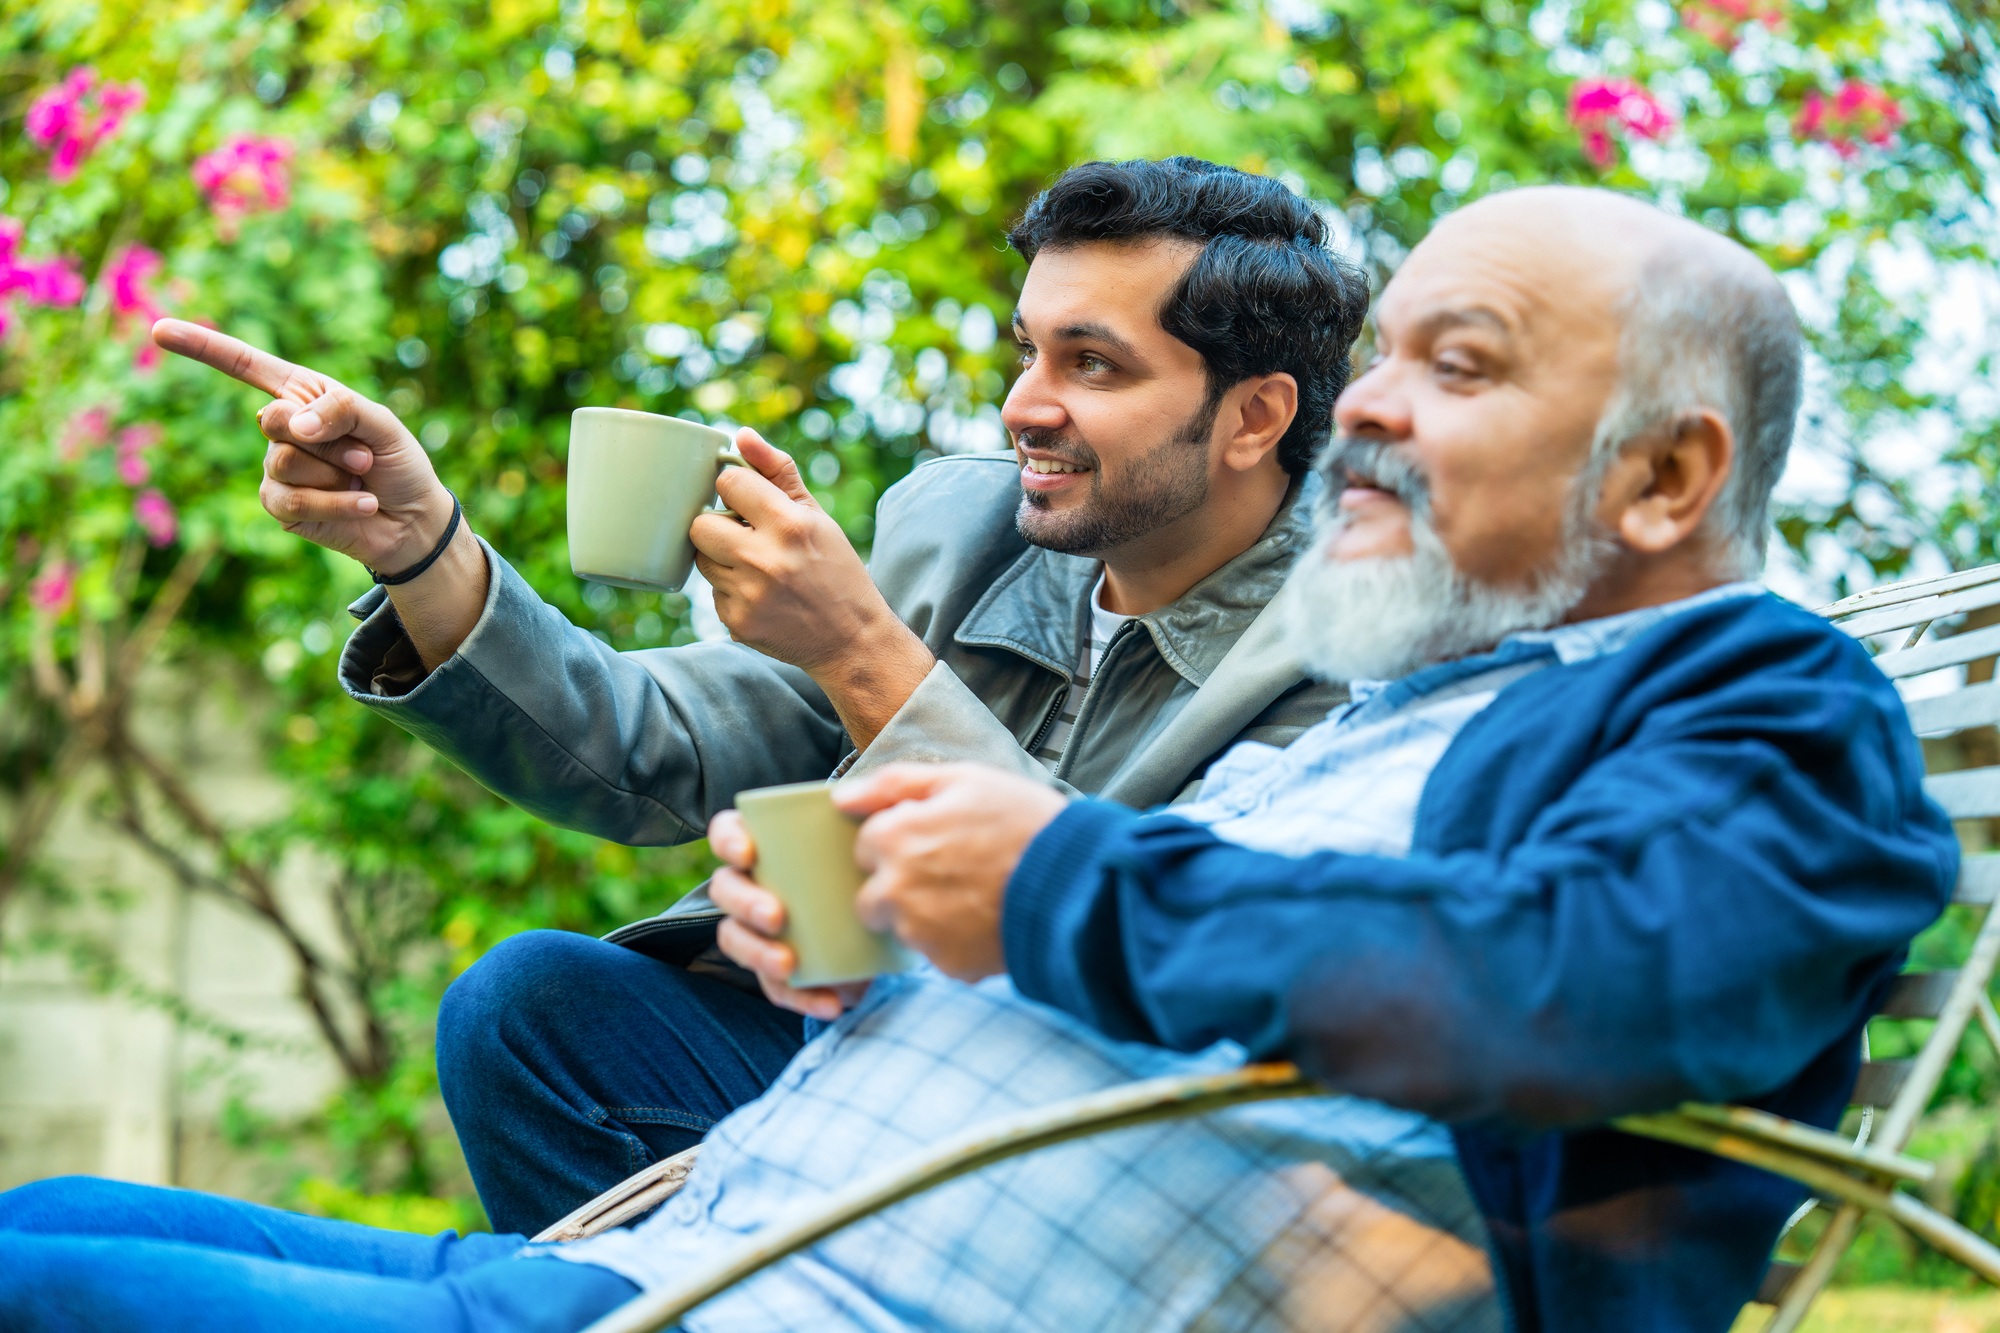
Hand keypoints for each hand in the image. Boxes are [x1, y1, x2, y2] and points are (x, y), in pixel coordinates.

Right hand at [151, 319, 453, 573]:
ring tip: (362, 478)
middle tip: (364, 455)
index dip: (202, 347)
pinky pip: (294, 500)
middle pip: (275, 421)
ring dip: (337, 474)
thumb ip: (340, 409)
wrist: (412, 519)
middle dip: (327, 440)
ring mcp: (277, 468)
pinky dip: (336, 503)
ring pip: (287, 463)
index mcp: (302, 395)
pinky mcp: (280, 507)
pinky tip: (364, 504)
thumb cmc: (397, 462)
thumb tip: (288, 424)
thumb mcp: (382, 423)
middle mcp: (283, 429)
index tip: (158, 330)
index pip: (245, 366)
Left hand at [693, 431, 933, 747]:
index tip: (748, 501)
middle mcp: (765, 560)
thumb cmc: (835, 568)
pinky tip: (762, 597)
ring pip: (701, 560)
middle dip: (718, 526)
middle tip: (745, 536)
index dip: (735, 490)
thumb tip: (740, 435)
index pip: (728, 482)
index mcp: (789, 524)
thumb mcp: (815, 515)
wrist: (852, 638)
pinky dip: (731, 592)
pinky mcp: (737, 623)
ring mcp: (748, 595)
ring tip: (757, 568)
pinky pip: (713, 594)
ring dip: (721, 559)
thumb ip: (777, 471)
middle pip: (700, 524)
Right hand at [707, 808, 868, 1020]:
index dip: (728, 840)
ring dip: (757, 953)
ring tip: (789, 964)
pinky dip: (801, 998)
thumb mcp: (881, 832)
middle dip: (745, 903)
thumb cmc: (879, 862)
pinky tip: (833, 1003)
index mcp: (767, 844)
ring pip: (734, 939)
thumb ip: (876, 802)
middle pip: (726, 889)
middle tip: (778, 916)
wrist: (903, 917)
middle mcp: (754, 884)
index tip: (750, 853)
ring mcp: (761, 930)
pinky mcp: (781, 970)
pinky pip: (775, 988)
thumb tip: (847, 798)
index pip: (726, 832)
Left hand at [840, 763, 1069, 980]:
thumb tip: (842, 798)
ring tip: (975, 897)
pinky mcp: (947, 964)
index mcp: (895, 837)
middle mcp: (896, 888)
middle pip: (872, 896)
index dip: (898, 840)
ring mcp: (920, 932)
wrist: (1079, 881)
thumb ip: (894, 784)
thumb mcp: (964, 779)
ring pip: (903, 928)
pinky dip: (956, 943)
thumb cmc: (1024, 822)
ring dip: (926, 917)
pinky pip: (937, 955)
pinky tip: (988, 921)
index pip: (865, 846)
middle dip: (898, 888)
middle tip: (949, 875)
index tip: (931, 840)